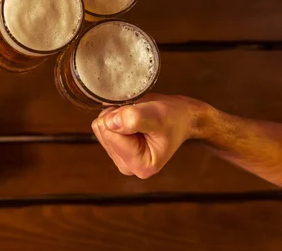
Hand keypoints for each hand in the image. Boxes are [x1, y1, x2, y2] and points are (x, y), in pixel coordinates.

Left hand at [91, 94, 214, 178]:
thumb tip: (108, 122)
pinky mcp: (115, 149)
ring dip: (117, 117)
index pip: (111, 135)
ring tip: (139, 119)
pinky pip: (102, 126)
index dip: (123, 119)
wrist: (181, 117)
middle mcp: (127, 166)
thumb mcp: (157, 115)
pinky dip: (115, 118)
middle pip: (103, 132)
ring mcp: (119, 158)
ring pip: (101, 128)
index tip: (143, 118)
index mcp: (140, 165)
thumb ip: (133, 119)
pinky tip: (132, 121)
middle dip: (118, 118)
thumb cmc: (174, 118)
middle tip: (141, 117)